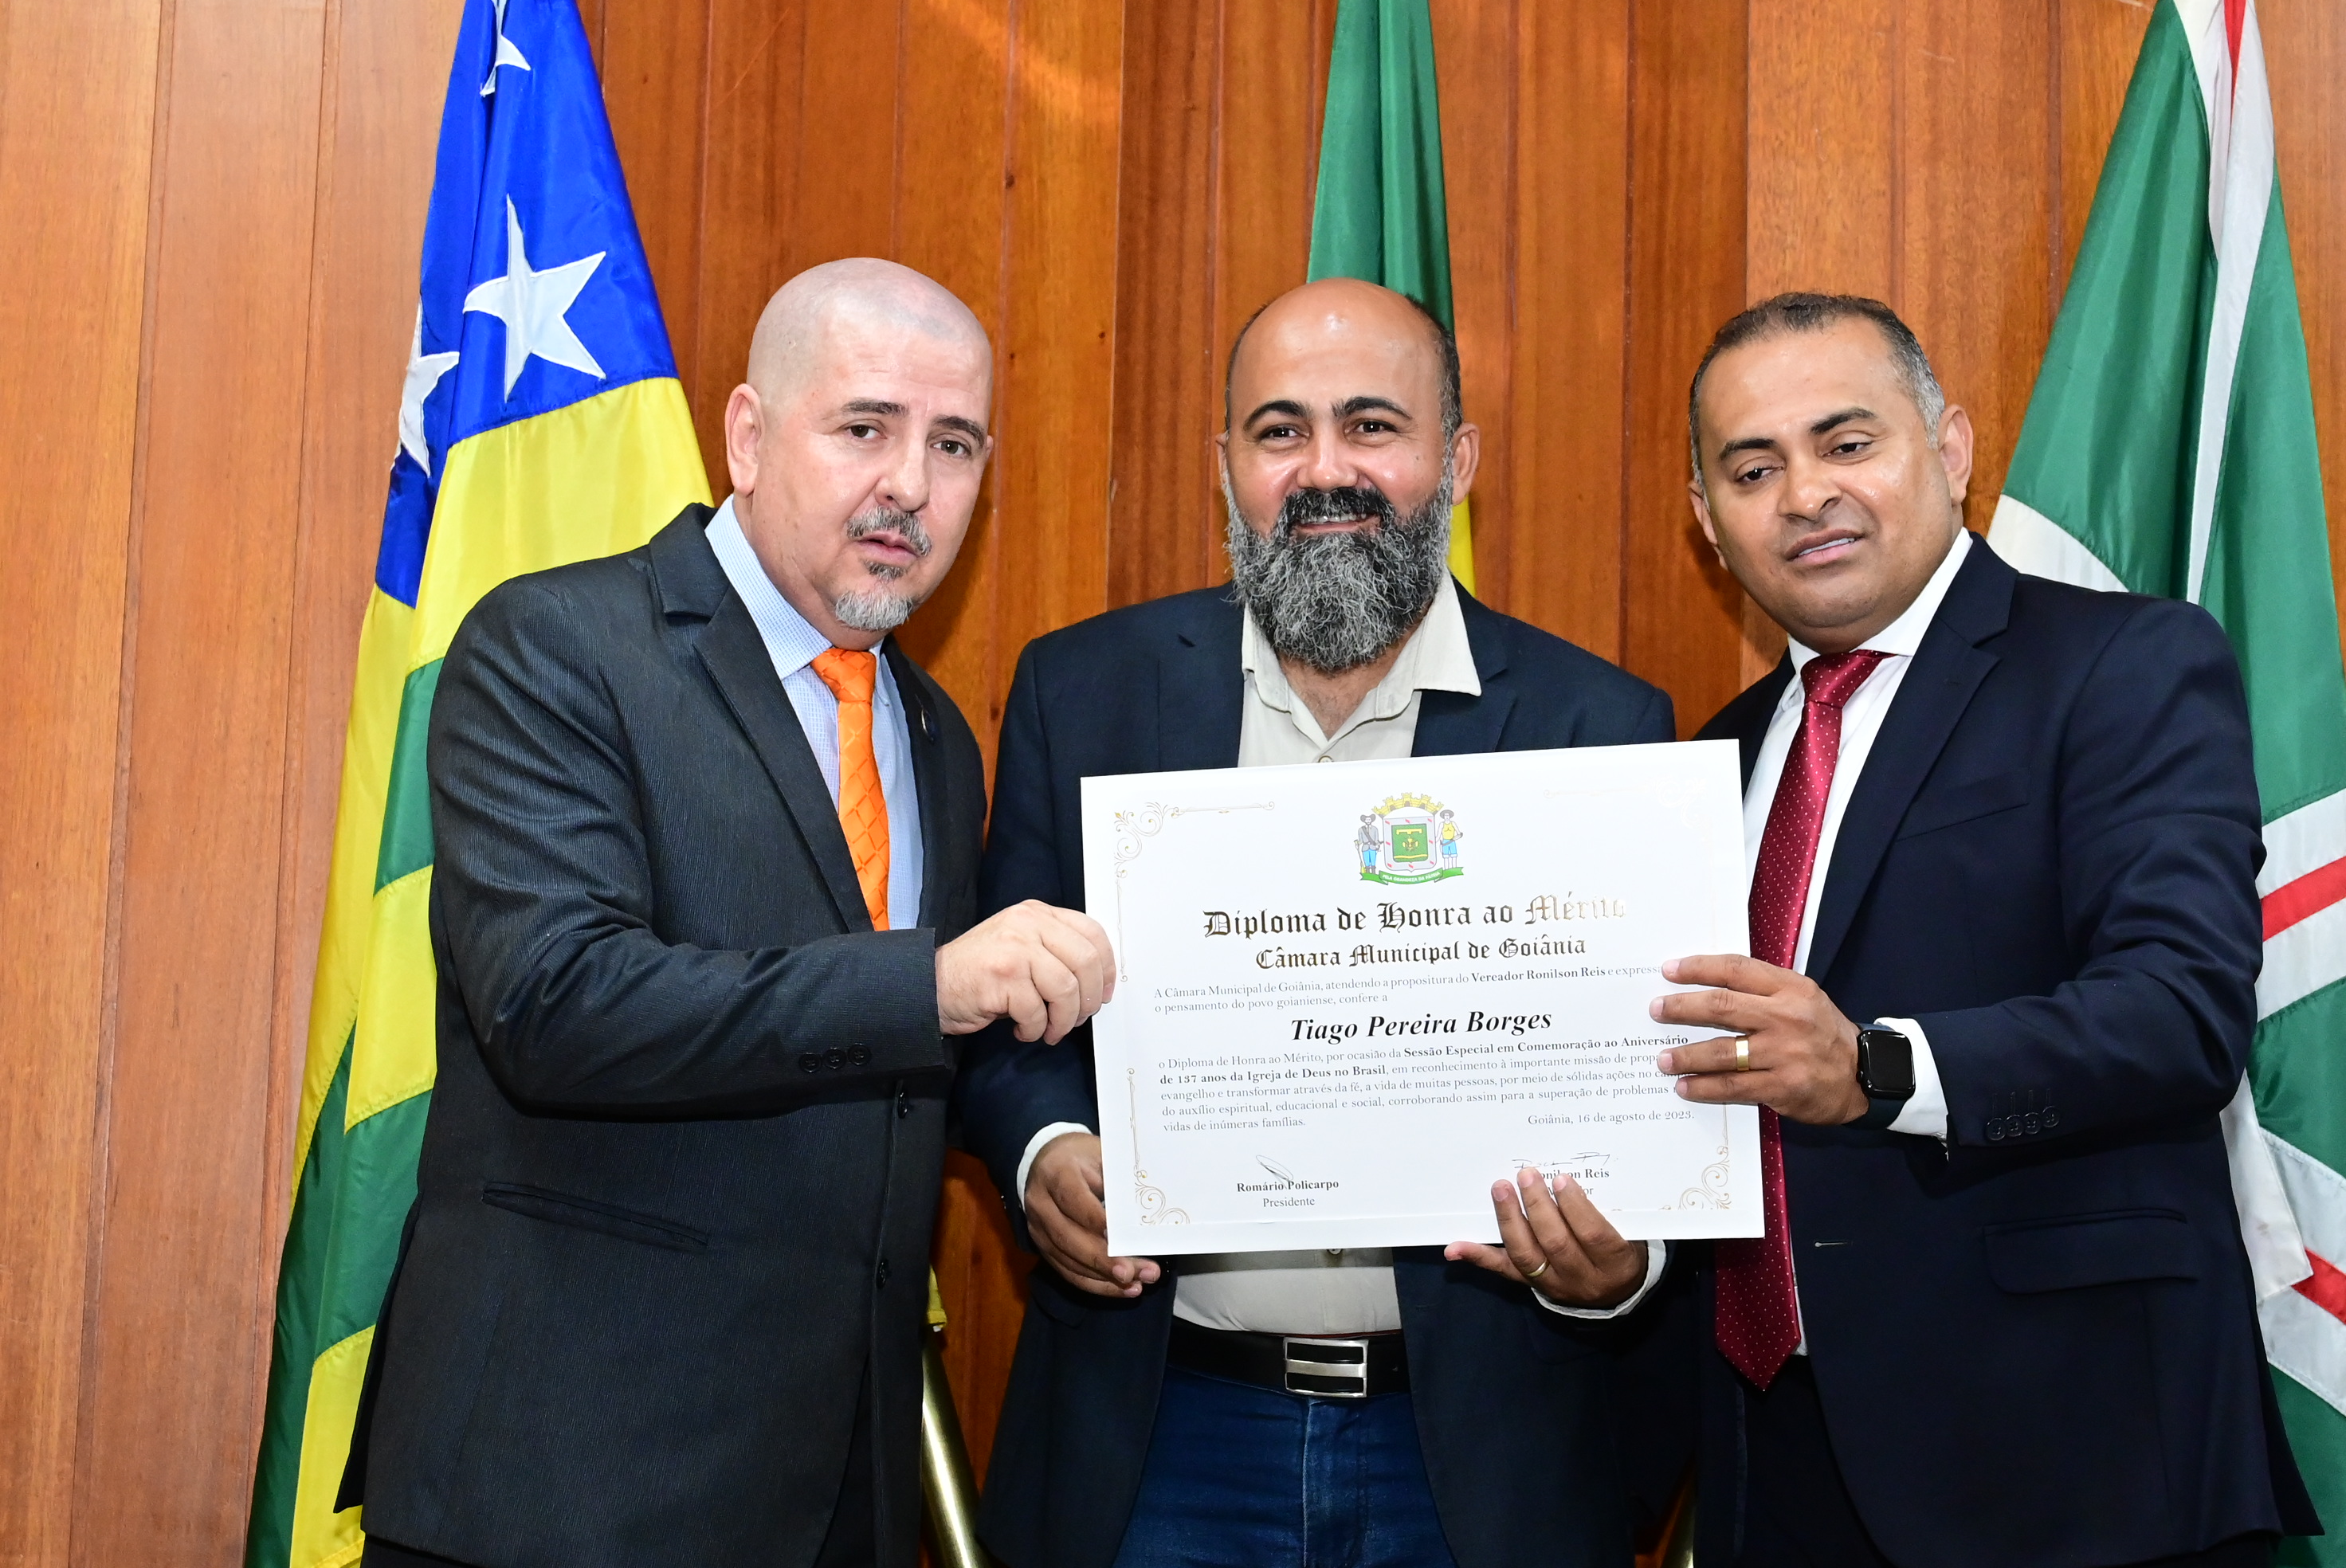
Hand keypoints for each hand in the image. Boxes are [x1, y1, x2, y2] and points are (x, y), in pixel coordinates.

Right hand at [936, 900, 1114, 1041]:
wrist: (931, 984)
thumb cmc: (979, 970)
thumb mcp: (1020, 943)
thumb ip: (1054, 949)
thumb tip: (1097, 980)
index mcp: (1037, 913)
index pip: (1092, 932)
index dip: (1107, 966)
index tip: (1105, 991)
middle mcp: (1028, 924)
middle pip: (1086, 962)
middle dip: (1089, 999)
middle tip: (1079, 1017)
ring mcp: (1015, 948)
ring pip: (1066, 989)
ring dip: (1063, 1020)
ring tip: (1049, 1029)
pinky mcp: (1003, 977)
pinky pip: (1037, 1011)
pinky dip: (1035, 1029)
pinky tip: (1022, 1029)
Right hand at [1024, 1132, 1161, 1298]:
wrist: (1046, 1160)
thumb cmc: (1082, 1156)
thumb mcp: (1101, 1153)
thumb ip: (1118, 1178)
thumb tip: (1145, 1208)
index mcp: (1056, 1172)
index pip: (1073, 1198)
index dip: (1095, 1219)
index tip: (1120, 1236)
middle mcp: (1041, 1204)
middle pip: (1068, 1237)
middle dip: (1102, 1259)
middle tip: (1132, 1272)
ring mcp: (1038, 1229)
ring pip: (1068, 1260)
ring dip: (1104, 1278)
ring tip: (1137, 1284)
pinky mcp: (1043, 1248)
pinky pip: (1068, 1272)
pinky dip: (1096, 1284)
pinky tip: (1122, 1289)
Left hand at [1445, 1167, 1648, 1308]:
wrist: (1619, 1290)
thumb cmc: (1623, 1248)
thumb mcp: (1629, 1230)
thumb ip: (1606, 1207)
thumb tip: (1569, 1174)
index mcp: (1615, 1262)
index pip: (1593, 1235)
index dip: (1576, 1207)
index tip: (1562, 1180)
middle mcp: (1583, 1279)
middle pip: (1556, 1243)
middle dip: (1538, 1207)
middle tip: (1526, 1175)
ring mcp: (1554, 1285)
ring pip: (1526, 1256)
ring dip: (1509, 1221)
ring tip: (1500, 1189)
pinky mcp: (1532, 1286)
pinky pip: (1503, 1271)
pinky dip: (1478, 1257)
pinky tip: (1454, 1248)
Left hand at [1651, 953, 1866, 1124]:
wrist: (1866, 1074)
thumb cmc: (1823, 1033)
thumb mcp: (1803, 998)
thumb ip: (1762, 990)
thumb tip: (1706, 986)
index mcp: (1790, 988)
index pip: (1735, 969)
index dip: (1698, 968)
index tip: (1668, 970)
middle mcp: (1786, 1017)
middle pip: (1722, 1006)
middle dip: (1681, 1008)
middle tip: (1655, 1010)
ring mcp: (1784, 1053)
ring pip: (1722, 1050)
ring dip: (1686, 1055)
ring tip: (1662, 1058)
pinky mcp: (1783, 1086)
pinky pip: (1733, 1087)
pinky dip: (1704, 1088)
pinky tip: (1685, 1087)